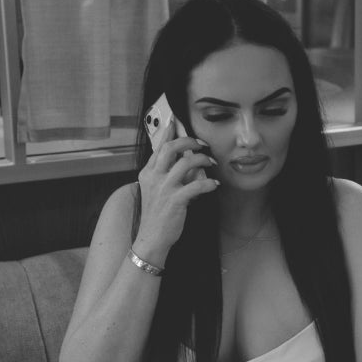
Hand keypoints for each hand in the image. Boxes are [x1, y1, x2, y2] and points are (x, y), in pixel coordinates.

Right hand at [134, 121, 218, 261]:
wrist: (151, 239)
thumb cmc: (156, 216)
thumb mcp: (155, 191)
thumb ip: (166, 176)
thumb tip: (185, 164)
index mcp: (147, 173)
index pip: (158, 147)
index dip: (168, 133)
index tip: (175, 122)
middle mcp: (154, 178)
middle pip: (171, 148)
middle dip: (189, 141)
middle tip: (201, 143)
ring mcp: (164, 188)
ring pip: (186, 163)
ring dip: (202, 160)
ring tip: (211, 163)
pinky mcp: (176, 200)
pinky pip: (197, 185)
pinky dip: (209, 183)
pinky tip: (215, 185)